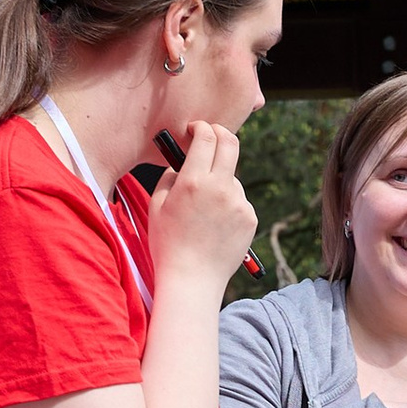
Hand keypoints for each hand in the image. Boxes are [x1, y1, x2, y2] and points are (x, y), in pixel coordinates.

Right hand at [149, 122, 256, 286]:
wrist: (192, 280)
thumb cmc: (167, 244)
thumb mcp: (156, 206)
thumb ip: (170, 177)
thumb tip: (182, 162)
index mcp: (194, 181)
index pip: (206, 137)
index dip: (202, 127)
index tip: (197, 129)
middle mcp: (220, 188)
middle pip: (230, 143)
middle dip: (220, 133)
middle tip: (211, 137)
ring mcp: (239, 203)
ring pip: (233, 177)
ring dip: (221, 178)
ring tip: (204, 208)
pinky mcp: (250, 218)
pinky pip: (239, 200)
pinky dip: (228, 203)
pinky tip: (215, 224)